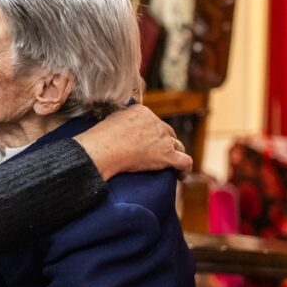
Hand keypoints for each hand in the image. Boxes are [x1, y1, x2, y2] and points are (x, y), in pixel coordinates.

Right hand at [74, 104, 192, 179]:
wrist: (103, 149)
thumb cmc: (101, 137)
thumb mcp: (111, 119)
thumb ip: (122, 120)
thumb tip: (120, 125)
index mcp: (142, 111)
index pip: (151, 121)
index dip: (149, 131)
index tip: (143, 140)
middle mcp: (156, 122)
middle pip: (165, 132)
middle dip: (161, 141)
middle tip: (152, 152)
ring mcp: (163, 139)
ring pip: (175, 145)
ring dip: (171, 153)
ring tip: (166, 164)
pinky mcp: (167, 155)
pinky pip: (184, 161)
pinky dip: (184, 169)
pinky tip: (181, 175)